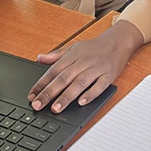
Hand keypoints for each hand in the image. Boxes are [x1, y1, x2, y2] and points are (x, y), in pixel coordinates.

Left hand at [28, 20, 143, 112]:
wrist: (118, 41)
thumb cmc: (94, 47)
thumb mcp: (73, 47)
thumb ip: (56, 55)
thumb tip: (39, 58)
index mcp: (72, 56)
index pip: (53, 71)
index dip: (41, 84)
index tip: (31, 96)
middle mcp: (83, 62)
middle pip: (64, 78)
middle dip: (49, 93)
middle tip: (38, 105)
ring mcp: (96, 69)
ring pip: (79, 83)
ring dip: (67, 96)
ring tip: (56, 108)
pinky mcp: (108, 75)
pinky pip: (99, 86)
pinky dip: (91, 94)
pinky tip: (82, 102)